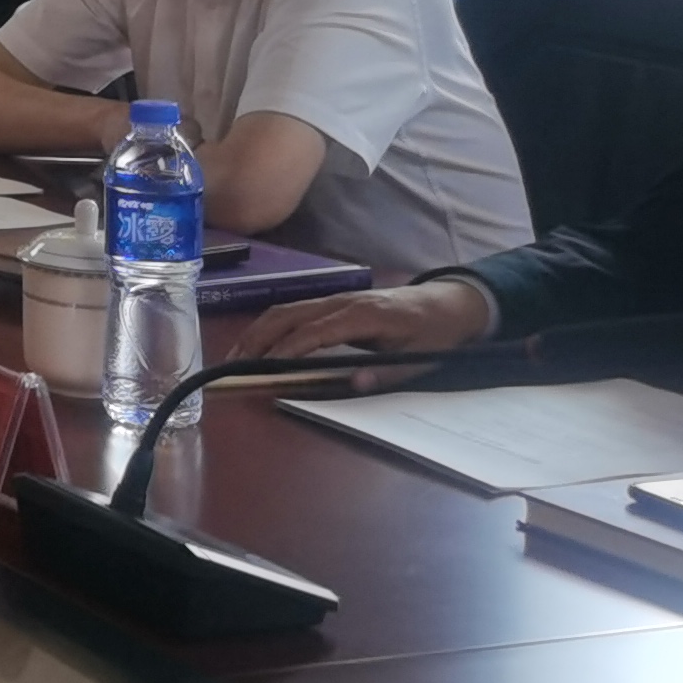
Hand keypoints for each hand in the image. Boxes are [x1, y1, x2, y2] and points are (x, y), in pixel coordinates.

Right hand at [240, 278, 496, 362]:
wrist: (448, 304)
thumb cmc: (435, 334)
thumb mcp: (421, 359)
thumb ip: (388, 372)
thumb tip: (352, 383)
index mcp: (363, 315)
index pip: (314, 331)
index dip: (287, 350)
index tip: (265, 370)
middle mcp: (342, 302)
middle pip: (288, 314)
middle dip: (257, 339)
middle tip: (234, 366)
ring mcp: (335, 299)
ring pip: (285, 310)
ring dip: (257, 332)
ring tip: (236, 357)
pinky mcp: (332, 302)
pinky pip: (293, 311)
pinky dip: (269, 327)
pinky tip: (259, 344)